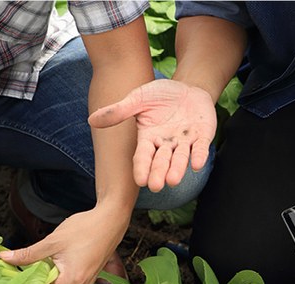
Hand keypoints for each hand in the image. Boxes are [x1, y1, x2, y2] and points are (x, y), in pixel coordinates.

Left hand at [0, 206, 128, 283]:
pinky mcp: (89, 276)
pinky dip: (57, 281)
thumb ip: (28, 254)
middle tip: (17, 280)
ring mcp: (87, 283)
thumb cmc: (85, 229)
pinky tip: (49, 267)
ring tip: (31, 272)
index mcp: (72, 281)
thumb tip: (4, 258)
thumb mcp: (52, 241)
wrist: (111, 220)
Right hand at [88, 79, 216, 191]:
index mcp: (149, 138)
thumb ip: (119, 111)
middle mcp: (166, 144)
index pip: (144, 156)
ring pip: (181, 158)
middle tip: (155, 186)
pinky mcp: (202, 136)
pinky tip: (196, 165)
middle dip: (159, 173)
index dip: (142, 168)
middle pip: (162, 161)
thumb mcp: (138, 99)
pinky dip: (199, 155)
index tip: (140, 180)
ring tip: (173, 181)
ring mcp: (185, 142)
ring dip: (177, 169)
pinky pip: (201, 148)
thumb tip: (92, 119)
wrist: (187, 88)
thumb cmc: (160, 96)